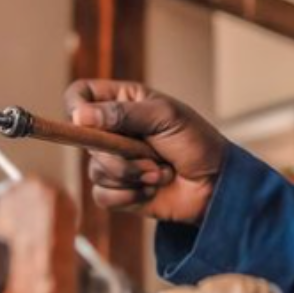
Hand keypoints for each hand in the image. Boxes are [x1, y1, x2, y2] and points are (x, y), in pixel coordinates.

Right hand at [64, 79, 226, 223]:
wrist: (217, 184)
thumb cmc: (197, 142)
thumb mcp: (165, 117)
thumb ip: (122, 114)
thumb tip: (79, 116)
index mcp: (123, 103)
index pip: (80, 96)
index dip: (76, 106)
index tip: (85, 119)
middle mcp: (114, 132)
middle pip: (84, 139)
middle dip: (119, 153)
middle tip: (152, 154)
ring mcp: (115, 162)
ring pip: (95, 171)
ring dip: (132, 175)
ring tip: (161, 172)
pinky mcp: (119, 191)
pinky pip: (103, 196)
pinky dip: (129, 195)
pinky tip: (152, 189)